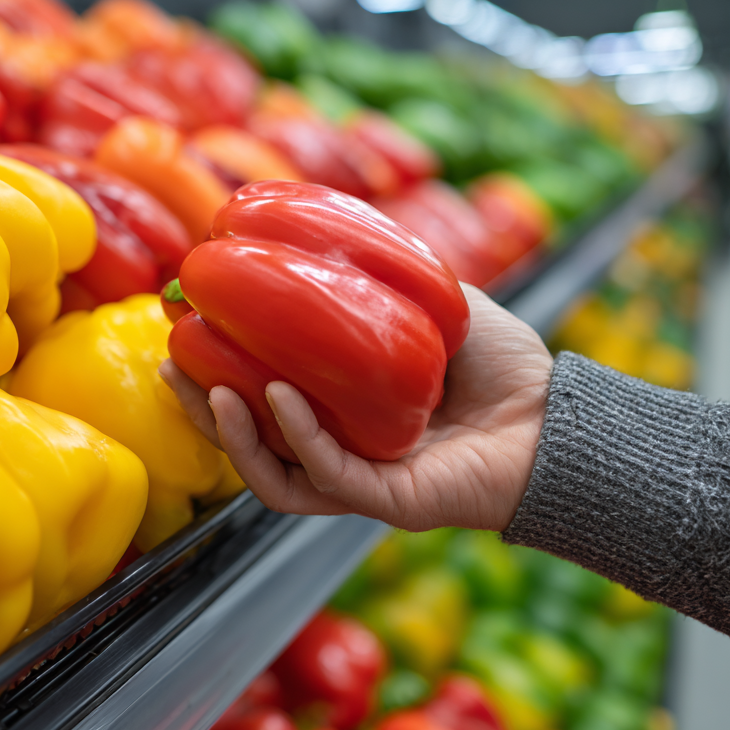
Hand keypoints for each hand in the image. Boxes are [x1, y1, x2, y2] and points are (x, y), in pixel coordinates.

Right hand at [159, 284, 552, 531]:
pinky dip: (295, 438)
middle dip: (203, 413)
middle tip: (171, 368)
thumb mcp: (432, 302)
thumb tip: (321, 228)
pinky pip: (323, 477)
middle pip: (252, 445)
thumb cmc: (502, 363)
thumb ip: (381, 277)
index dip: (216, 376)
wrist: (559, 416)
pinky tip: (274, 399)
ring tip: (210, 391)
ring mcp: (360, 481)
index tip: (185, 333)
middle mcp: (340, 451)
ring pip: (272, 475)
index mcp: (340, 411)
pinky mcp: (386, 502)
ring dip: (233, 436)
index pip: (262, 402)